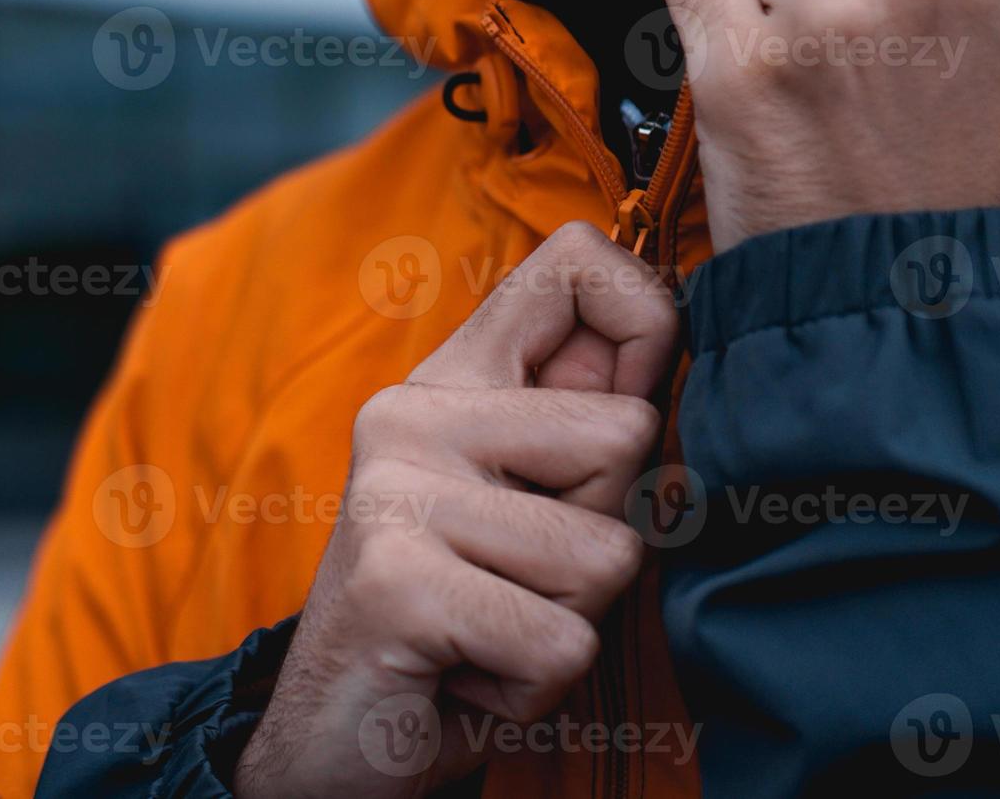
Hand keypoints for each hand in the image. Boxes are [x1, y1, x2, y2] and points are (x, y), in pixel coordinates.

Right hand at [233, 224, 677, 798]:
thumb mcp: (516, 509)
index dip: (645, 319)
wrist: (333, 738)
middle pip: (629, 435)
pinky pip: (562, 642)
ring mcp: (398, 490)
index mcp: (450, 383)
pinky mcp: (397, 578)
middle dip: (604, 539)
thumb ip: (575, 430)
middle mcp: (414, 414)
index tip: (625, 412)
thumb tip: (665, 353)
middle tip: (515, 582)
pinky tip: (465, 675)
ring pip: (608, 555)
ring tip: (489, 629)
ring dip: (567, 624)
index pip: (571, 260)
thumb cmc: (453, 623)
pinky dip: (532, 688)